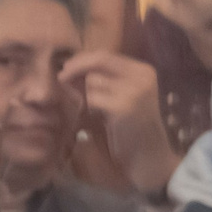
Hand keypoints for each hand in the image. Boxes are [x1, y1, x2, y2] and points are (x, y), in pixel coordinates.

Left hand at [61, 51, 178, 194]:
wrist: (150, 156)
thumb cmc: (133, 127)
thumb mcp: (122, 96)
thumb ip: (104, 79)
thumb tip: (71, 67)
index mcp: (144, 71)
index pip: (106, 55)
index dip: (82, 59)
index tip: (67, 68)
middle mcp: (142, 76)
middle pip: (98, 61)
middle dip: (76, 68)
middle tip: (61, 78)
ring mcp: (134, 91)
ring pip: (93, 81)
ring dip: (87, 95)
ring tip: (97, 110)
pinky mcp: (123, 107)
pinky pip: (93, 98)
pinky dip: (90, 107)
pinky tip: (99, 118)